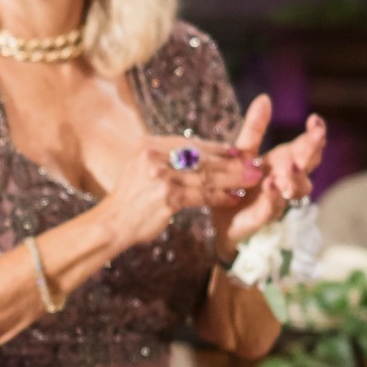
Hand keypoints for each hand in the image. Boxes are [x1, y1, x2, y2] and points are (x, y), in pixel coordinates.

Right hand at [115, 108, 270, 248]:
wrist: (112, 223)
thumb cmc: (131, 198)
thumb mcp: (144, 168)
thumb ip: (168, 158)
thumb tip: (202, 153)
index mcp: (149, 144)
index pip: (191, 143)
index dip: (218, 148)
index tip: (238, 151)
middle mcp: (154, 156)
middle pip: (201, 158)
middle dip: (231, 162)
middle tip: (254, 165)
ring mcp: (160, 176)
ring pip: (205, 176)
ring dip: (233, 179)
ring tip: (252, 180)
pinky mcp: (166, 198)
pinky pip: (201, 195)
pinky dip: (219, 197)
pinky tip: (233, 198)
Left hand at [212, 104, 330, 251]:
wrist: (222, 224)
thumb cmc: (239, 186)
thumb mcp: (243, 153)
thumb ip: (254, 129)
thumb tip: (265, 97)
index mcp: (283, 162)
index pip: (305, 147)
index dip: (314, 135)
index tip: (315, 119)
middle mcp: (285, 181)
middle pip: (305, 165)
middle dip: (312, 150)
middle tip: (317, 135)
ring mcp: (277, 201)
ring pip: (295, 189)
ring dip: (295, 177)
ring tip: (291, 165)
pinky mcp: (260, 219)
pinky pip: (270, 209)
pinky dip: (273, 198)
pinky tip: (272, 185)